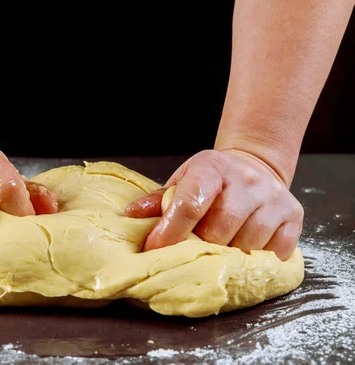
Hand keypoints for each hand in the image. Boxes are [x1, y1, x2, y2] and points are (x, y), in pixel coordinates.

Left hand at [125, 149, 303, 259]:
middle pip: (220, 229)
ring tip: (222, 247)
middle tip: (195, 247)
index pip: (190, 203)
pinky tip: (248, 249)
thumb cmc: (211, 180)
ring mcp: (273, 198)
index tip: (155, 249)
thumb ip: (159, 199)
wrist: (255, 165)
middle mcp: (246, 180)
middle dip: (202, 245)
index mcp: (211, 168)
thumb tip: (130, 215)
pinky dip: (259, 258)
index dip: (170, 231)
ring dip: (231, 253)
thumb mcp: (183, 180)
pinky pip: (276, 250)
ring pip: (249, 243)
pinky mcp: (294, 215)